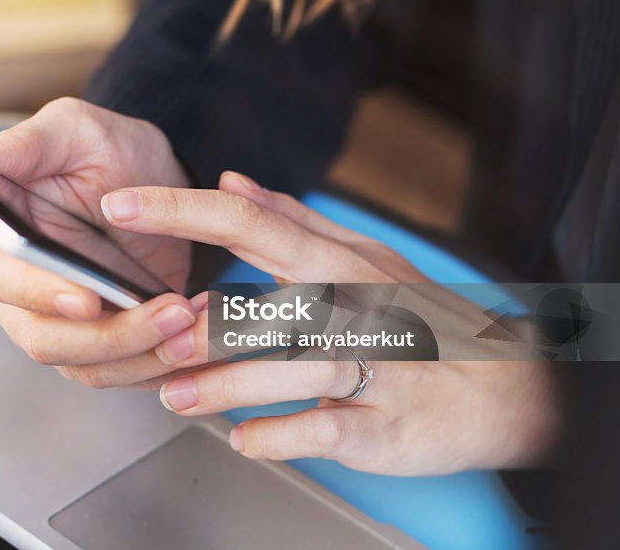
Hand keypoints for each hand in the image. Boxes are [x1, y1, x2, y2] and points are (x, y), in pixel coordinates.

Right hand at [0, 98, 200, 386]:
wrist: (154, 181)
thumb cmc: (107, 148)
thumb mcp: (73, 128)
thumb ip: (26, 144)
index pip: (0, 280)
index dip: (40, 295)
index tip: (87, 298)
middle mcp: (11, 287)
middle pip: (44, 337)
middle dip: (111, 334)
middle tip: (172, 312)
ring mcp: (51, 321)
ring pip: (86, 365)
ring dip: (144, 352)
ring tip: (193, 319)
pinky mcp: (94, 343)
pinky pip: (120, 373)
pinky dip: (159, 363)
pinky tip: (196, 338)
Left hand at [100, 171, 566, 473]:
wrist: (503, 388)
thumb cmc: (418, 318)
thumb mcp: (360, 258)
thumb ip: (290, 221)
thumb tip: (230, 181)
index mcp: (338, 262)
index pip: (250, 222)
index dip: (181, 212)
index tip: (119, 205)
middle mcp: (356, 307)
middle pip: (273, 300)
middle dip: (207, 320)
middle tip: (154, 335)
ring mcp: (375, 366)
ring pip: (298, 368)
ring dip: (229, 385)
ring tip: (178, 396)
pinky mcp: (383, 423)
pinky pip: (325, 428)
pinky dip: (278, 436)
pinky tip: (242, 439)